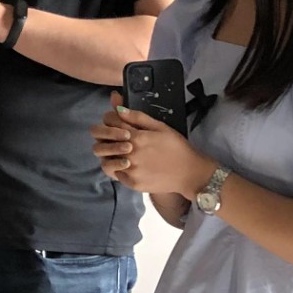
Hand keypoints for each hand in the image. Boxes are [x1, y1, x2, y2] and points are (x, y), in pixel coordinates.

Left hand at [90, 91, 213, 195]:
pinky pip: (116, 174)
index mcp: (136, 137)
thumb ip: (138, 117)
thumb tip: (118, 108)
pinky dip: (119, 168)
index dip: (109, 120)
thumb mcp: (161, 127)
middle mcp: (130, 154)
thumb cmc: (177, 147)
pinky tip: (130, 165)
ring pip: (106, 160)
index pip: (109, 123)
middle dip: (106, 139)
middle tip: (116, 140)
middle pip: (103, 143)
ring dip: (111, 155)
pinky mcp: (132, 183)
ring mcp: (130, 170)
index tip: (114, 122)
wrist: (190, 173)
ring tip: (122, 153)